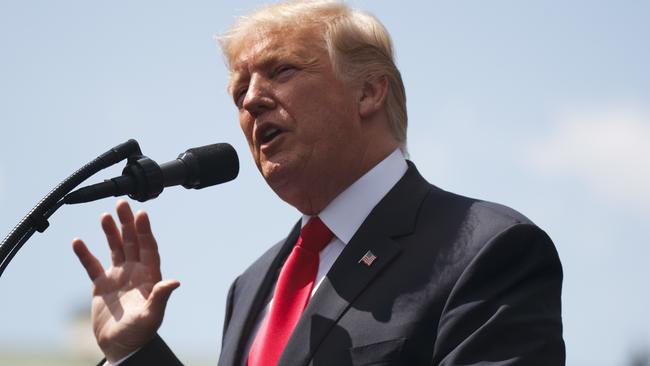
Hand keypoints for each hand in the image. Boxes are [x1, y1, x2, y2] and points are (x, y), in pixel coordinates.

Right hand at [72, 200, 179, 363]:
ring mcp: (118, 276)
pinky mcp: (102, 285)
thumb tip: (175, 282)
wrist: (121, 346)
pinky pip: (92, 265)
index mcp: (149, 275)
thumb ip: (160, 297)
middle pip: (132, 241)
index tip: (141, 213)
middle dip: (128, 223)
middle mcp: (135, 271)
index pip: (149, 247)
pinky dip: (85, 254)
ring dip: (110, 232)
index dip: (145, 230)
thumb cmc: (141, 332)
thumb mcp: (152, 315)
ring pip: (115, 248)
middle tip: (122, 203)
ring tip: (104, 216)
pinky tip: (77, 241)